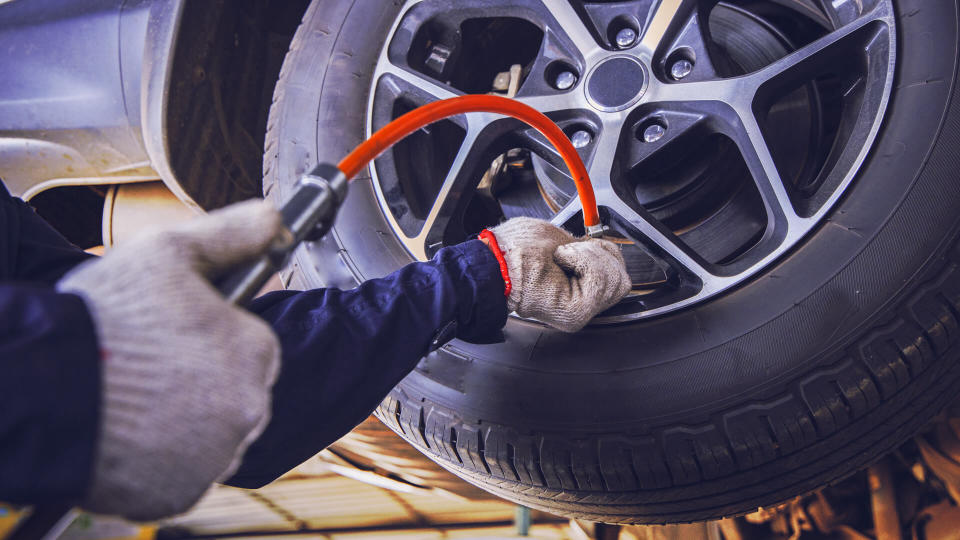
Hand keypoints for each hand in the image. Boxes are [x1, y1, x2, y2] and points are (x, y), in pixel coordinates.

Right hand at [58, 200, 283, 520]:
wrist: (43, 388)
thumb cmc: (103, 318)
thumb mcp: (168, 252)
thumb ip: (232, 234)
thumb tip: (274, 220)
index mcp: (255, 351)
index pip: (252, 346)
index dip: (212, 338)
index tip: (175, 337)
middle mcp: (250, 409)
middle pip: (236, 392)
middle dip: (202, 380)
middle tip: (149, 368)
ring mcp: (217, 456)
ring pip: (212, 434)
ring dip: (184, 421)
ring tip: (134, 400)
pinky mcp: (182, 491)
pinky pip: (183, 473)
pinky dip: (162, 459)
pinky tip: (128, 433)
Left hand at [487, 217, 631, 331]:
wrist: (495, 261)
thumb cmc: (514, 250)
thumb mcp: (558, 239)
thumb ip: (582, 248)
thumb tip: (597, 246)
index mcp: (576, 286)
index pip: (616, 272)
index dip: (604, 252)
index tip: (578, 245)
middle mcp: (580, 302)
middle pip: (622, 279)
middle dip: (599, 254)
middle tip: (567, 252)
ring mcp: (580, 310)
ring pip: (617, 280)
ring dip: (590, 257)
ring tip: (563, 257)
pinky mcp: (576, 313)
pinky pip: (602, 281)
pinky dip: (584, 261)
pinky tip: (562, 261)